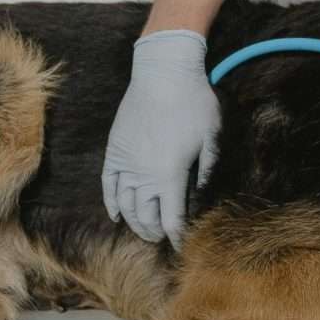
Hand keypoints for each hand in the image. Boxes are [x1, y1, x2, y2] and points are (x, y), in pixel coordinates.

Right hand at [101, 30, 221, 246]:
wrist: (163, 73)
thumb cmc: (193, 103)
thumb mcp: (211, 138)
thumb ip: (207, 171)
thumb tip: (202, 196)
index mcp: (171, 176)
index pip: (171, 220)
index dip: (177, 237)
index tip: (183, 246)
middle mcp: (144, 175)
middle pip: (145, 218)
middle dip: (156, 233)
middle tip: (164, 237)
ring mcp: (125, 164)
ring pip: (125, 206)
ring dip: (135, 223)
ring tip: (145, 230)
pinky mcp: (114, 151)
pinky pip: (108, 186)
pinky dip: (112, 204)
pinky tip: (117, 215)